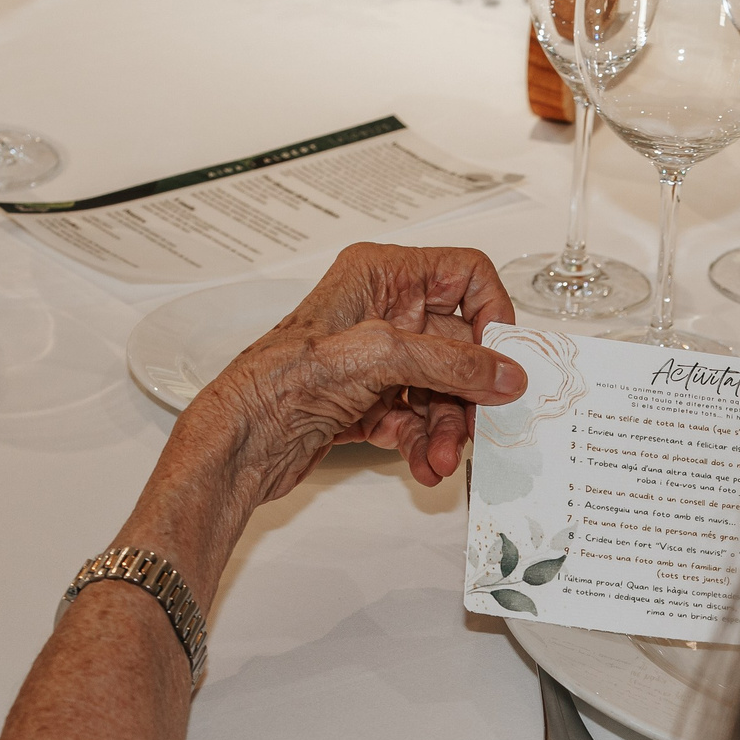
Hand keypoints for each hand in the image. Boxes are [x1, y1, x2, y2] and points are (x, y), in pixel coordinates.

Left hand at [189, 243, 526, 498]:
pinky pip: (418, 422)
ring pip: (443, 391)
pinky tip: (422, 465)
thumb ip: (449, 362)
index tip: (502, 359)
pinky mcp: (369, 404)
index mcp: (380, 276)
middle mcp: (382, 313)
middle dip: (470, 391)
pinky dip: (425, 445)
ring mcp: (377, 362)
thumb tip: (503, 372)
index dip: (491, 315)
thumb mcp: (376, 357)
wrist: (235, 447)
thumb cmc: (275, 384)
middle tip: (480, 425)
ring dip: (449, 429)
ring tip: (441, 458)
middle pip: (461, 345)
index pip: (465, 275)